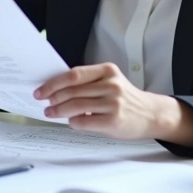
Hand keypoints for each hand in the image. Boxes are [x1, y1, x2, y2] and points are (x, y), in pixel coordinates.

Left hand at [33, 63, 161, 139]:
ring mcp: (113, 103)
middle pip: (72, 91)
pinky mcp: (113, 121)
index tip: (41, 90)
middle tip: (44, 103)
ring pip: (76, 106)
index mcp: (108, 70)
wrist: (150, 114)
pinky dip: (73, 122)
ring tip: (50, 113)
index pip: (74, 74)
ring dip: (59, 111)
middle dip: (53, 98)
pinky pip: (84, 121)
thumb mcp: (110, 82)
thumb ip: (88, 83)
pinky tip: (70, 121)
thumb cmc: (125, 99)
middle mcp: (111, 85)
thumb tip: (56, 89)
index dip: (54, 82)